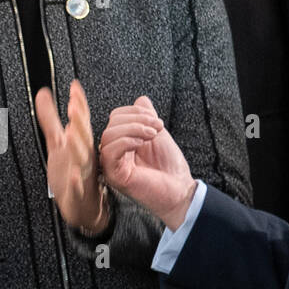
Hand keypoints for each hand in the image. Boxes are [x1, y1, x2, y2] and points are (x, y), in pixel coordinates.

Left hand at [36, 80, 106, 233]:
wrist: (82, 205)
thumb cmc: (70, 170)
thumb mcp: (56, 141)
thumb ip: (49, 118)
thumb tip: (42, 93)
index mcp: (80, 142)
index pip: (81, 120)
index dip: (78, 103)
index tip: (74, 87)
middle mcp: (84, 155)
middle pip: (83, 136)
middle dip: (80, 120)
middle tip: (73, 105)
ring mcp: (81, 174)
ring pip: (82, 159)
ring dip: (78, 146)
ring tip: (71, 133)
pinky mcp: (76, 193)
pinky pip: (78, 187)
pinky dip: (76, 181)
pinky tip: (73, 175)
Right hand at [99, 96, 196, 229]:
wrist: (179, 189)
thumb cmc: (169, 166)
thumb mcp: (158, 134)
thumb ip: (147, 116)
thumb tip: (140, 100)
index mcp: (122, 142)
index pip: (116, 117)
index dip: (134, 112)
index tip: (156, 121)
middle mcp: (114, 153)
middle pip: (111, 124)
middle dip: (136, 119)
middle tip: (157, 127)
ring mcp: (112, 165)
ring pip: (108, 136)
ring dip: (133, 129)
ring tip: (152, 135)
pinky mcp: (114, 176)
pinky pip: (110, 152)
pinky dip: (126, 141)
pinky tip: (142, 143)